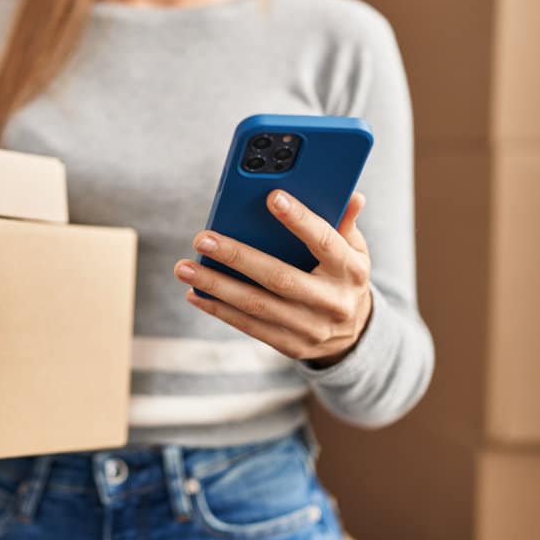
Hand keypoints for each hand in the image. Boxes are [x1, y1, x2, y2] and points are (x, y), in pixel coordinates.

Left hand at [174, 190, 372, 365]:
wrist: (356, 334)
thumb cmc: (343, 278)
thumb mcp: (355, 251)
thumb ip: (345, 223)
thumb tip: (350, 194)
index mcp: (351, 270)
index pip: (325, 242)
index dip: (300, 220)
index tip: (272, 197)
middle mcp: (332, 301)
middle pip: (279, 277)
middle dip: (237, 257)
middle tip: (202, 238)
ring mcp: (311, 327)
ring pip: (257, 305)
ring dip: (216, 286)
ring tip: (184, 267)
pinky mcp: (291, 345)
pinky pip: (250, 326)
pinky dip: (219, 309)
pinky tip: (195, 292)